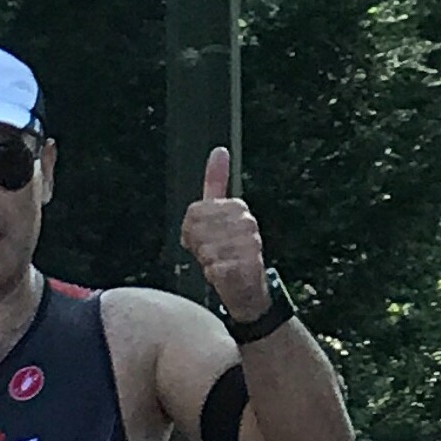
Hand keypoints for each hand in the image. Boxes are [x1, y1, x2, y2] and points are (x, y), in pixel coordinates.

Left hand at [179, 149, 268, 320]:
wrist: (249, 290)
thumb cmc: (230, 253)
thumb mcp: (219, 217)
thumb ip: (217, 184)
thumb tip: (220, 150)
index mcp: (237, 207)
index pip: (194, 212)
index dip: (191, 232)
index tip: (203, 240)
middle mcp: (246, 222)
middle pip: (196, 230)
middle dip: (198, 247)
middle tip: (211, 256)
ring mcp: (248, 244)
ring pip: (204, 250)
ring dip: (206, 262)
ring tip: (220, 265)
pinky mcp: (245, 266)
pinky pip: (213, 268)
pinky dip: (213, 275)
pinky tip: (224, 276)